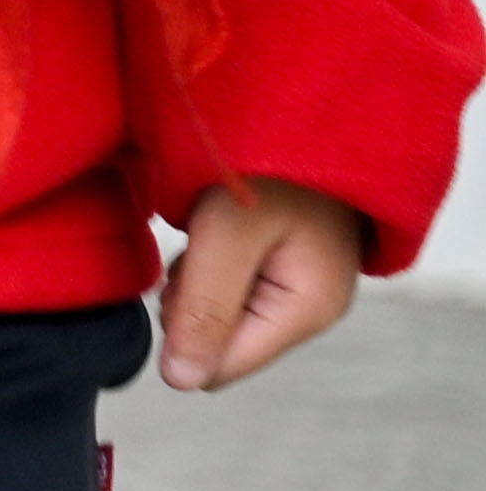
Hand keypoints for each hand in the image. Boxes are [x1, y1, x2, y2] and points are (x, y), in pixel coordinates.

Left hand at [157, 178, 364, 392]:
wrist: (301, 107)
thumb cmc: (269, 166)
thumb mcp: (227, 236)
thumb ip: (205, 311)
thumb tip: (182, 383)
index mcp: (307, 311)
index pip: (222, 368)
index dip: (185, 330)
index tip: (193, 272)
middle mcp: (308, 308)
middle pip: (215, 342)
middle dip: (190, 301)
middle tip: (205, 241)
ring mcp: (295, 286)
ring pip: (212, 312)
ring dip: (195, 276)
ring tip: (212, 225)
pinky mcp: (277, 265)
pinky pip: (220, 284)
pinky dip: (205, 259)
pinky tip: (216, 224)